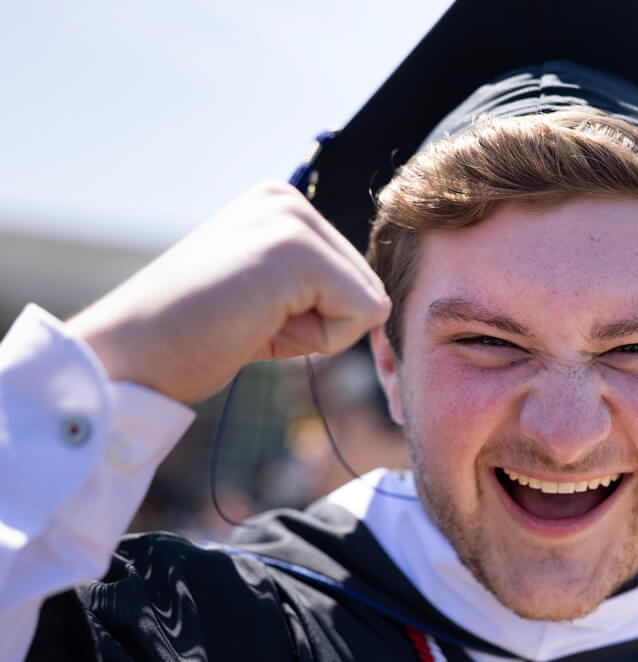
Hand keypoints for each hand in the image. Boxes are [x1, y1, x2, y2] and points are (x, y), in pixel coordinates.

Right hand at [67, 181, 391, 403]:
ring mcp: (293, 221)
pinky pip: (363, 314)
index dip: (313, 315)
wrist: (129, 354)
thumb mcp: (263, 293)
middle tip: (248, 319)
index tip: (249, 311)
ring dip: (316, 332)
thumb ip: (313, 284)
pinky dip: (317, 339)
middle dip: (320, 322)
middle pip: (368, 286)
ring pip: (369, 302)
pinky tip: (258, 324)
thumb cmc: (190, 335)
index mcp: (280, 205)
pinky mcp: (299, 253)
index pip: (353, 275)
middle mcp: (289, 200)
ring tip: (251, 320)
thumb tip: (377, 303)